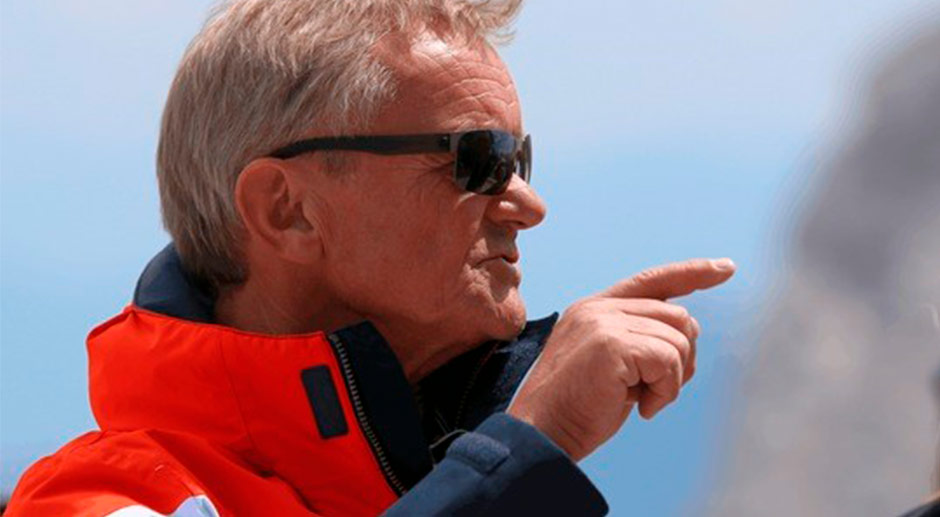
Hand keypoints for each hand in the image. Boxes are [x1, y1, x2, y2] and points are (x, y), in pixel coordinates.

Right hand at [507, 258, 735, 460]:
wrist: (541, 433)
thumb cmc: (577, 409)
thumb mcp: (611, 364)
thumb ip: (638, 339)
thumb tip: (686, 331)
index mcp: (594, 308)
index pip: (653, 280)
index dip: (692, 273)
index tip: (725, 268)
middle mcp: (598, 307)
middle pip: (677, 316)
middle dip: (682, 359)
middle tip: (656, 391)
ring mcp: (602, 321)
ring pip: (677, 339)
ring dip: (671, 381)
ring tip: (642, 402)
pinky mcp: (610, 343)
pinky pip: (668, 361)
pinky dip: (665, 392)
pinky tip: (642, 408)